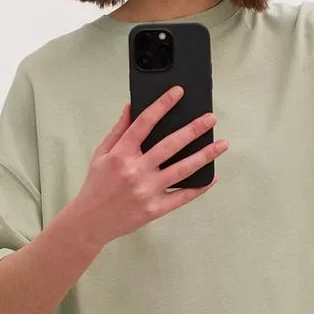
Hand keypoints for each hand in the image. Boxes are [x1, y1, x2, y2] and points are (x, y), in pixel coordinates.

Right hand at [75, 88, 227, 244]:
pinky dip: (199, 187)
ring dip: (205, 155)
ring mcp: (147, 190)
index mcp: (121, 154)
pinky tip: (212, 177)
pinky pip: (183, 196)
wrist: (91, 221)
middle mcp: (136, 170)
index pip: (144, 122)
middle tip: (211, 118)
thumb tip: (132, 106)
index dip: (162, 105)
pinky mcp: (155, 208)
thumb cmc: (96, 185)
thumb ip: (118, 130)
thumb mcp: (101, 154)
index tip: (178, 92)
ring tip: (222, 144)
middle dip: (193, 129)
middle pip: (170, 145)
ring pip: (182, 169)